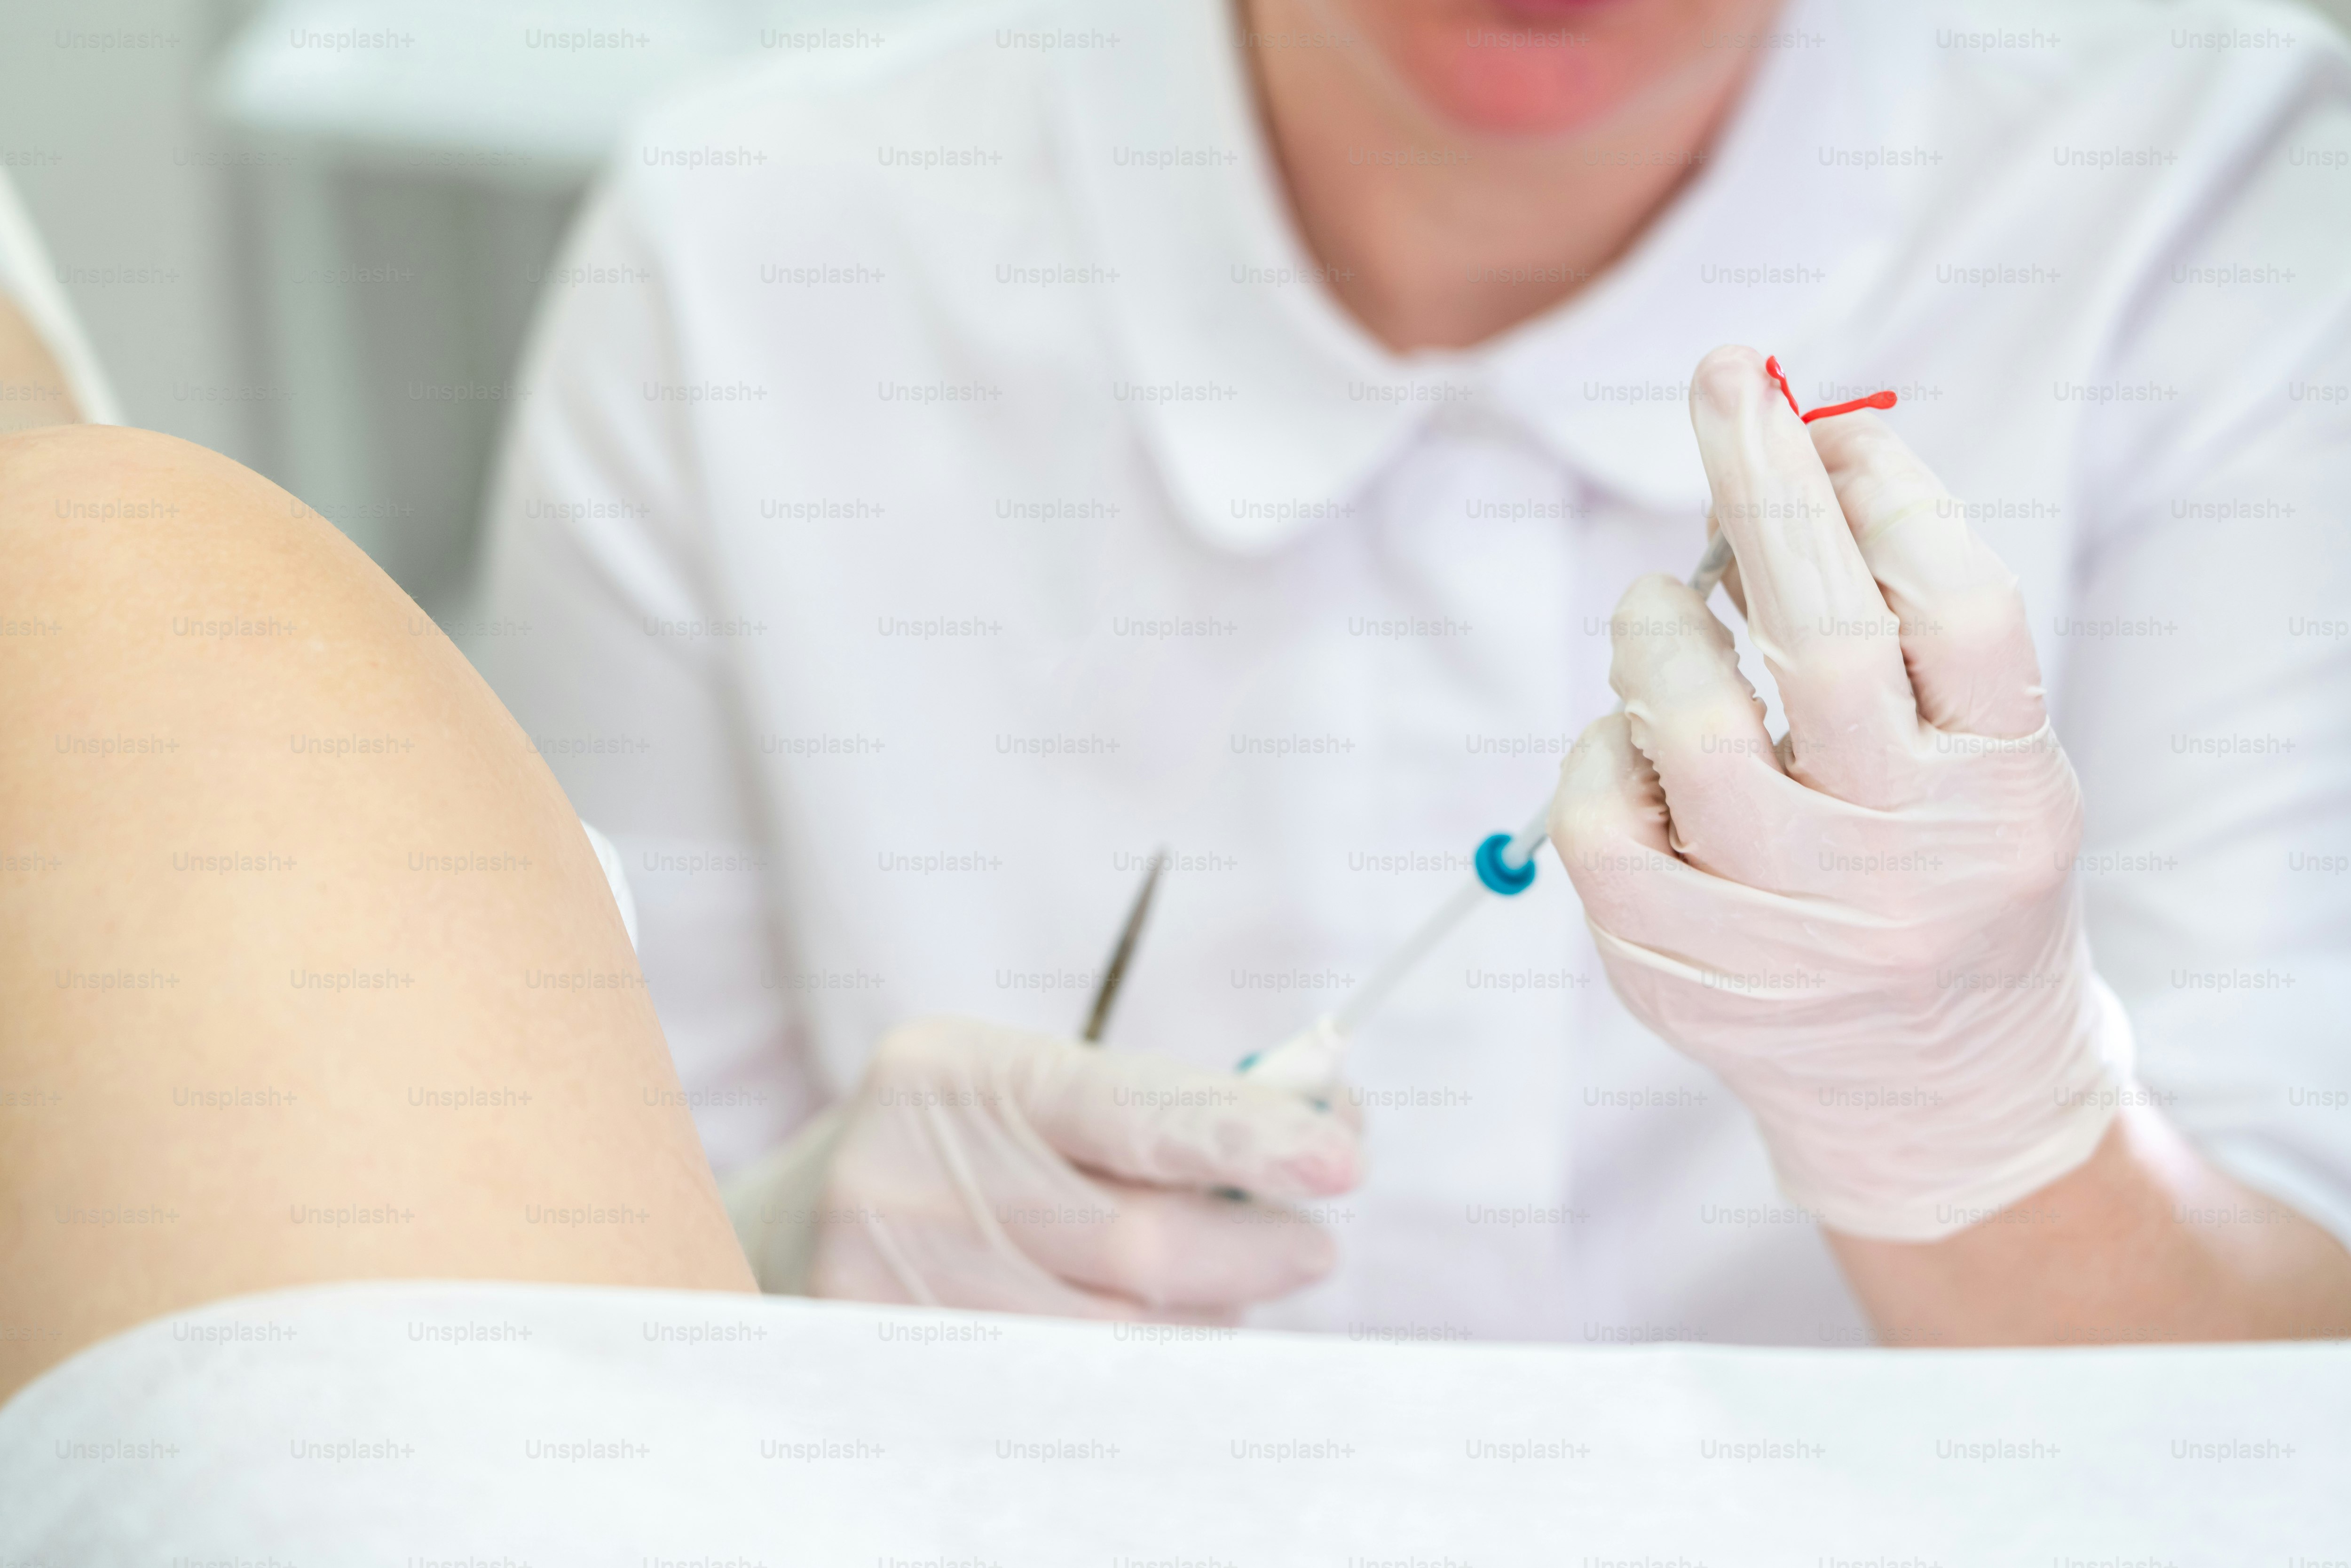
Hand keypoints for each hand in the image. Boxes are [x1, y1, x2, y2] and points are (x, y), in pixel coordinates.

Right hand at [730, 1017, 1359, 1318]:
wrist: (790, 1224)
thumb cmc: (960, 1148)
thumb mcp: (1031, 1091)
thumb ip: (1159, 1109)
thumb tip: (1319, 1130)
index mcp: (953, 1068)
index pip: (1125, 1106)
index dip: (1242, 1135)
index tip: (1340, 1154)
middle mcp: (905, 1166)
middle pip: (1133, 1242)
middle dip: (1250, 1247)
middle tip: (1311, 1245)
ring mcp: (882, 1274)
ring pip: (1113, 1331)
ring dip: (1198, 1315)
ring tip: (1214, 1284)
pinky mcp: (886, 1359)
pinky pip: (1064, 1383)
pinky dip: (1138, 1362)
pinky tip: (1146, 1329)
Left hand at [1549, 345, 2133, 1240]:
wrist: (1939, 1088)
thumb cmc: (1940, 867)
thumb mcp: (1972, 754)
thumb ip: (1897, 625)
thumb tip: (1782, 456)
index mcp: (2007, 787)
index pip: (1957, 607)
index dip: (1888, 492)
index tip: (1828, 417)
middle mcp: (1910, 862)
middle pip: (1825, 640)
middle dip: (1765, 486)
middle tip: (1726, 381)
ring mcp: (1794, 932)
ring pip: (1690, 730)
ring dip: (1658, 630)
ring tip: (1664, 614)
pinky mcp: (1686, 979)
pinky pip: (1598, 825)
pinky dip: (1596, 754)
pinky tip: (1629, 750)